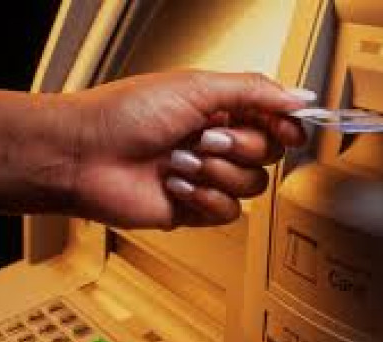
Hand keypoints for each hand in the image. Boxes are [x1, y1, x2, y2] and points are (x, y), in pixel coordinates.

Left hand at [49, 70, 309, 228]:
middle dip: (239, 146)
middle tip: (206, 137)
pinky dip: (202, 198)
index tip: (289, 127)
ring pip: (251, 185)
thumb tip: (298, 96)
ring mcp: (205, 177)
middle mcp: (215, 142)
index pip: (274, 119)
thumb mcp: (194, 87)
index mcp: (218, 108)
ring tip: (179, 160)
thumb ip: (252, 91)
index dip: (287, 125)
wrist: (84, 157)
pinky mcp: (194, 208)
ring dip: (215, 172)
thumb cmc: (123, 115)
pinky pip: (227, 211)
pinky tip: (174, 185)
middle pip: (268, 153)